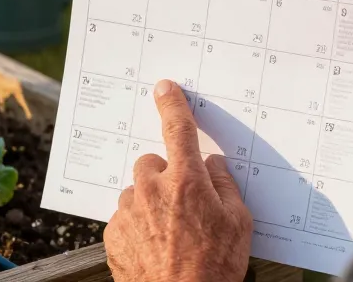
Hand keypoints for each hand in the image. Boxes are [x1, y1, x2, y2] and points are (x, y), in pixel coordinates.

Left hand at [103, 79, 251, 281]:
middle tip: (183, 206)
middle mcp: (151, 190)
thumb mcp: (239, 225)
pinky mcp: (113, 233)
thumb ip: (225, 187)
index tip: (164, 89)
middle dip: (164, 177)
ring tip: (171, 236)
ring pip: (137, 193)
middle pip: (151, 164)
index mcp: (185, 181)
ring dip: (150, 205)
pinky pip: (125, 218)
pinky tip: (155, 248)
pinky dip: (137, 227)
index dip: (172, 106)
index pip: (177, 131)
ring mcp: (128, 211)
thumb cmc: (215, 268)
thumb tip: (214, 165)